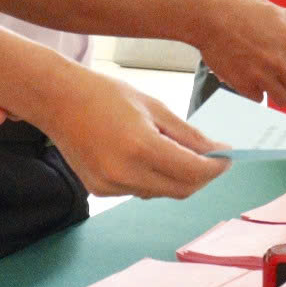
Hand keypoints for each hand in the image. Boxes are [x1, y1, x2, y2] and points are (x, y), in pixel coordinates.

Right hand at [30, 69, 229, 198]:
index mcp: (142, 147)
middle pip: (182, 189)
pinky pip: (139, 190)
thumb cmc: (105, 94)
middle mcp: (125, 173)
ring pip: (161, 192)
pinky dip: (152, 178)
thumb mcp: (153, 106)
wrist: (57, 100)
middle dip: (202, 176)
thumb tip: (217, 152)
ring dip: (177, 177)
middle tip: (212, 159)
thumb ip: (188, 134)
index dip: (217, 168)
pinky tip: (145, 156)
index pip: (194, 171)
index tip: (228, 157)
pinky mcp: (100, 191)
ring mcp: (111, 186)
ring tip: (177, 151)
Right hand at [193, 0, 285, 102]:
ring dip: (281, 91)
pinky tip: (252, 79)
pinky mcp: (243, 84)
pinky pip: (260, 98)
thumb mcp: (274, 15)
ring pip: (285, 99)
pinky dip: (258, 91)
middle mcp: (278, 60)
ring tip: (273, 82)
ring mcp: (261, 74)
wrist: (210, 17)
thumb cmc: (241, 12)